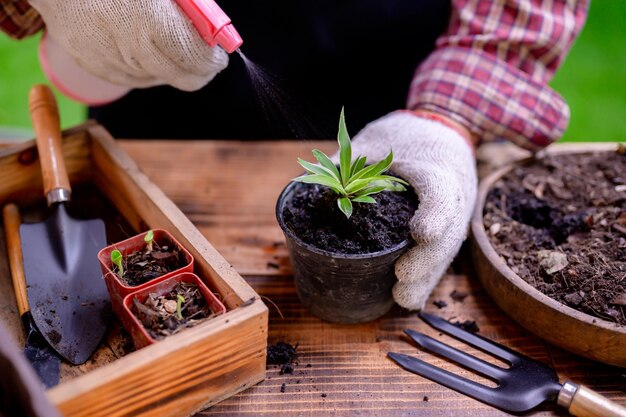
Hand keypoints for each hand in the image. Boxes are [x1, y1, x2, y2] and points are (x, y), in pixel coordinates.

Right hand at [30, 0, 228, 90]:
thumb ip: (188, 9)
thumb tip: (213, 28)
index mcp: (151, 21)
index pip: (197, 59)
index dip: (213, 59)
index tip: (219, 54)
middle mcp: (132, 48)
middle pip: (182, 78)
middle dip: (199, 70)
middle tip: (205, 59)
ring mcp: (111, 61)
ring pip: (158, 78)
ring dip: (169, 66)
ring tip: (164, 42)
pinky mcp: (94, 66)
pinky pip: (132, 78)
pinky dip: (143, 67)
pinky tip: (139, 46)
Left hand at [350, 110, 476, 309]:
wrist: (447, 130)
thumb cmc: (407, 135)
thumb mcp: (377, 139)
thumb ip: (349, 160)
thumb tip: (310, 184)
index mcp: (437, 168)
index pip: (440, 193)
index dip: (434, 214)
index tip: (421, 234)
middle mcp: (455, 195)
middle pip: (448, 234)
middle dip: (426, 261)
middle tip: (402, 279)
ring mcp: (456, 214)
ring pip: (447, 251)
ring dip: (426, 277)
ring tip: (403, 299)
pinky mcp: (451, 227)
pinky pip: (441, 255)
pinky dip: (426, 275)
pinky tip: (408, 295)